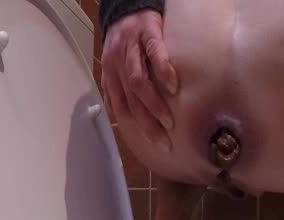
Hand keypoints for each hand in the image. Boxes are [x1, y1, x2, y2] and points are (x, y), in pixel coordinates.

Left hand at [101, 10, 178, 149]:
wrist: (128, 4)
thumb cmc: (125, 39)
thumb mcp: (114, 64)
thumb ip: (116, 88)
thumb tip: (118, 115)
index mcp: (110, 73)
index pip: (120, 106)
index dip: (136, 127)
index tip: (153, 143)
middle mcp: (117, 63)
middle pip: (131, 99)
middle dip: (147, 124)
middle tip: (163, 141)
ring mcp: (131, 47)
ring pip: (138, 81)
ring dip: (153, 104)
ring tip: (168, 121)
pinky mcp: (147, 31)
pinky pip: (154, 52)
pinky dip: (162, 70)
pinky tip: (173, 86)